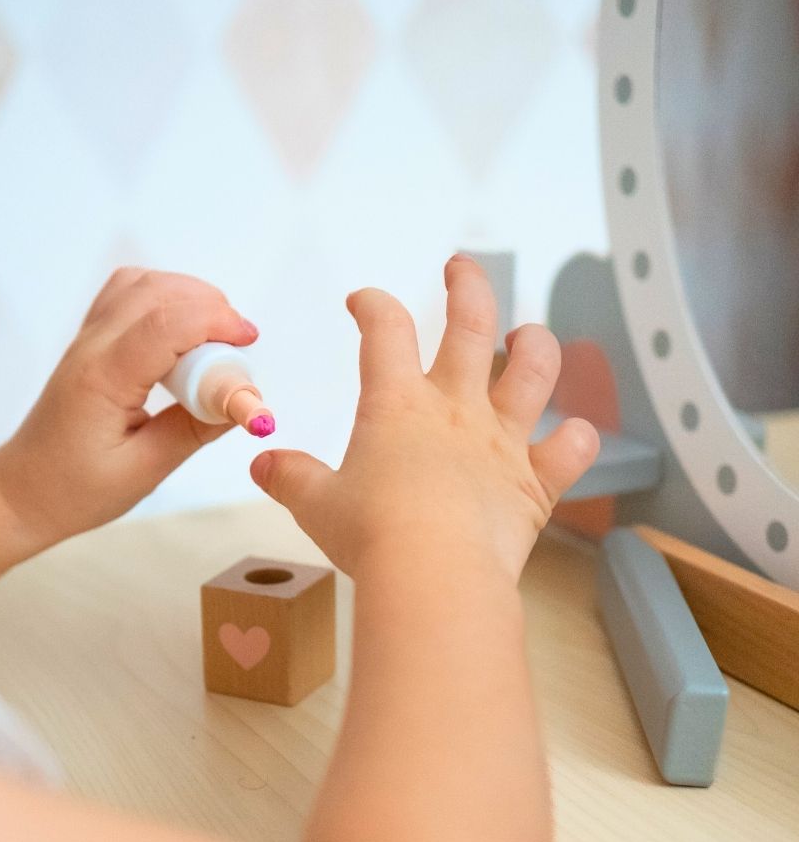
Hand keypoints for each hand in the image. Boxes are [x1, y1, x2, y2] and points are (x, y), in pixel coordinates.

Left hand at [0, 268, 255, 548]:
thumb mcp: (144, 470)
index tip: (248, 342)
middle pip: (156, 291)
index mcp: (103, 380)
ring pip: (141, 283)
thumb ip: (194, 430)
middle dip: (209, 307)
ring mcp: (86, 338)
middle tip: (238, 347)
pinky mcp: (89, 340)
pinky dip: (164, 298)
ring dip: (187, 298)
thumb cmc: (77, 490)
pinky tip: (182, 332)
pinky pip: (128, 294)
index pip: (164, 325)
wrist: (23, 491)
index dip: (214, 322)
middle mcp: (91, 347)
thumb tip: (245, 403)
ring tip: (214, 339)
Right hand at [249, 255, 599, 582]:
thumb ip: (292, 478)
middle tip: (461, 267)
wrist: (434, 574)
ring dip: (535, 345)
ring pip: (534, 371)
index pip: (385, 329)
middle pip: (471, 324)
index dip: (373, 304)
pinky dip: (578, 440)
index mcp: (397, 405)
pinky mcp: (535, 483)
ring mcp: (502, 442)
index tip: (364, 301)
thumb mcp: (317, 505)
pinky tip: (575, 435)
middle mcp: (455, 410)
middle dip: (467, 286)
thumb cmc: (373, 535)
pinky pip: (571, 450)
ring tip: (529, 334)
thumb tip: (264, 464)